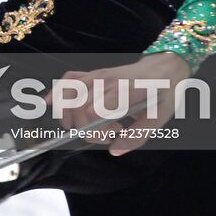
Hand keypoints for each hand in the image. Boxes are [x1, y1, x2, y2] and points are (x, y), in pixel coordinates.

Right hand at [42, 52, 190, 154]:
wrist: (165, 66)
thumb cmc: (163, 92)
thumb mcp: (160, 118)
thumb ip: (137, 137)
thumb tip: (113, 150)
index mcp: (124, 91)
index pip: (93, 110)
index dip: (95, 130)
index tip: (112, 135)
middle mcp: (108, 80)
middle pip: (78, 106)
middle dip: (86, 127)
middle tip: (107, 132)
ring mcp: (99, 74)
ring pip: (69, 92)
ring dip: (69, 115)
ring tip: (83, 125)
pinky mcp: (95, 73)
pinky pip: (69, 79)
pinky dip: (57, 91)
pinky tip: (51, 103)